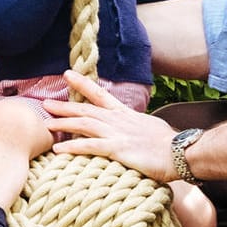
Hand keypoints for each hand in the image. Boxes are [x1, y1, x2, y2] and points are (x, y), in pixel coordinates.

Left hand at [44, 71, 176, 179]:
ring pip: (84, 124)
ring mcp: (117, 133)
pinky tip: (58, 149)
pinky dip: (73, 146)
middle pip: (86, 108)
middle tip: (45, 103)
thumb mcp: (149, 127)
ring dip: (63, 123)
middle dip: (64, 105)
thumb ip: (136, 126)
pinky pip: (90, 146)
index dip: (83, 84)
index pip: (100, 94)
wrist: (181, 151)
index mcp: (126, 114)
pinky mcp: (118, 149)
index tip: (67, 74)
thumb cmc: (169, 144)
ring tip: (45, 124)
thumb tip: (132, 128)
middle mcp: (118, 120)